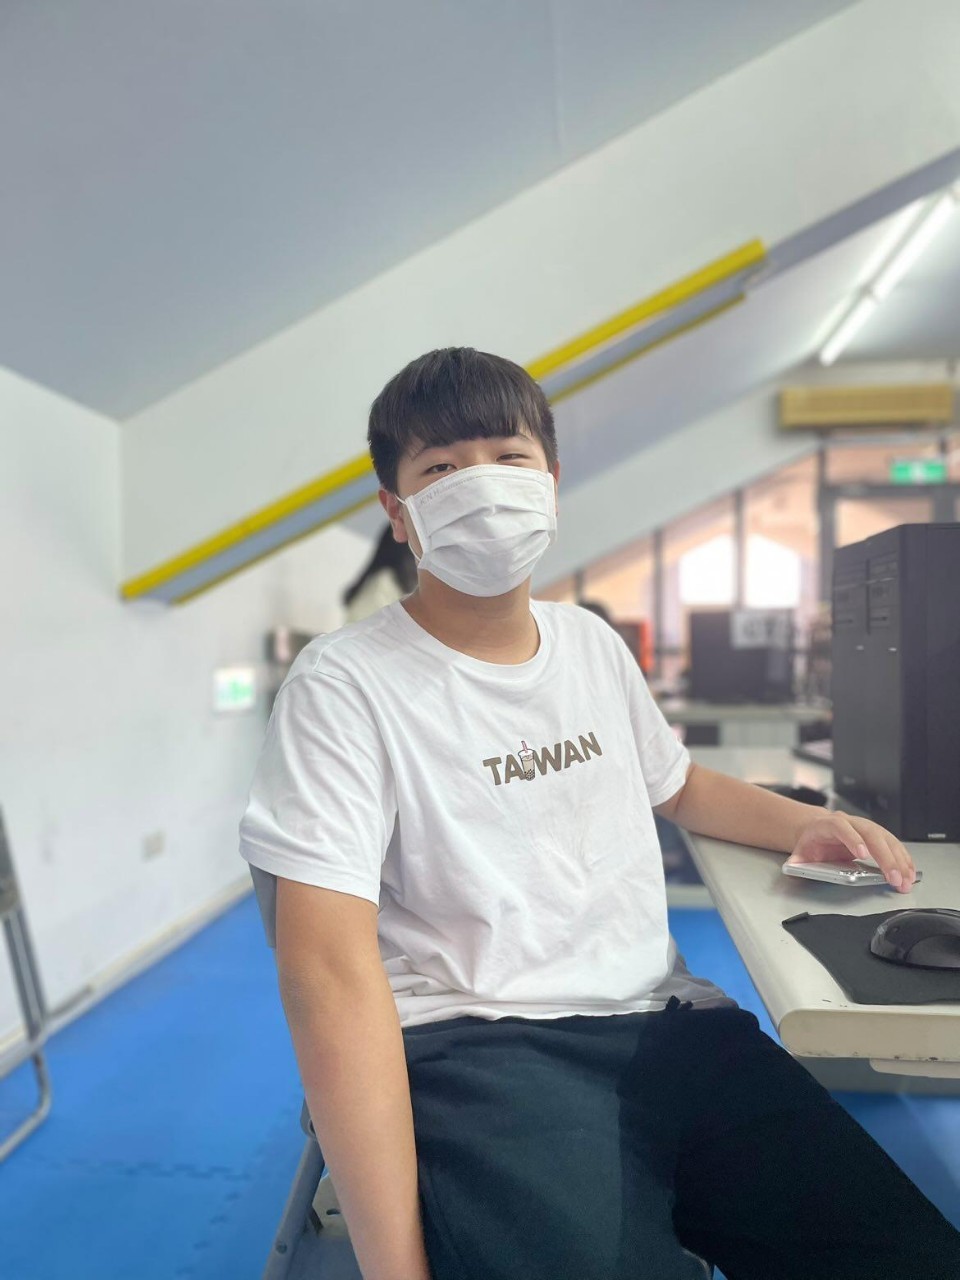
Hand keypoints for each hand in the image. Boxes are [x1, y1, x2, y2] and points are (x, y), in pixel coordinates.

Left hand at [786, 811, 916, 892]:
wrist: (816, 830)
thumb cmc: (811, 842)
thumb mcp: (799, 853)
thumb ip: (795, 862)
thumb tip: (792, 869)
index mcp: (830, 824)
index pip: (843, 828)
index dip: (853, 840)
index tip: (863, 855)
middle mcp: (852, 823)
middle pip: (872, 834)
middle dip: (885, 857)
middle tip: (894, 878)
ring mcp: (866, 827)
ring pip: (887, 839)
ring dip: (899, 860)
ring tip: (906, 880)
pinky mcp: (877, 835)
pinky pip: (893, 845)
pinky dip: (903, 858)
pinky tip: (910, 871)